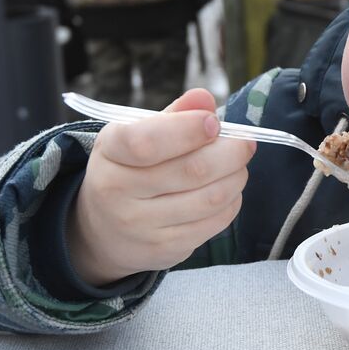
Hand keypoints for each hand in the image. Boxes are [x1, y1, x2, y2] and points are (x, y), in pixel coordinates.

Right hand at [67, 88, 254, 285]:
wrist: (103, 230)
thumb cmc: (129, 169)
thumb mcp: (137, 135)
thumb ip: (173, 116)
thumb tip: (204, 99)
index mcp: (110, 153)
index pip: (146, 142)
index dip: (187, 130)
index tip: (213, 122)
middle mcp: (118, 192)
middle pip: (191, 171)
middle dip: (230, 152)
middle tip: (245, 143)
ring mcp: (140, 226)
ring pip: (210, 199)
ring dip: (235, 177)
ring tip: (238, 165)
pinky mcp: (164, 250)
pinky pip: (213, 223)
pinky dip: (231, 202)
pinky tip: (227, 190)